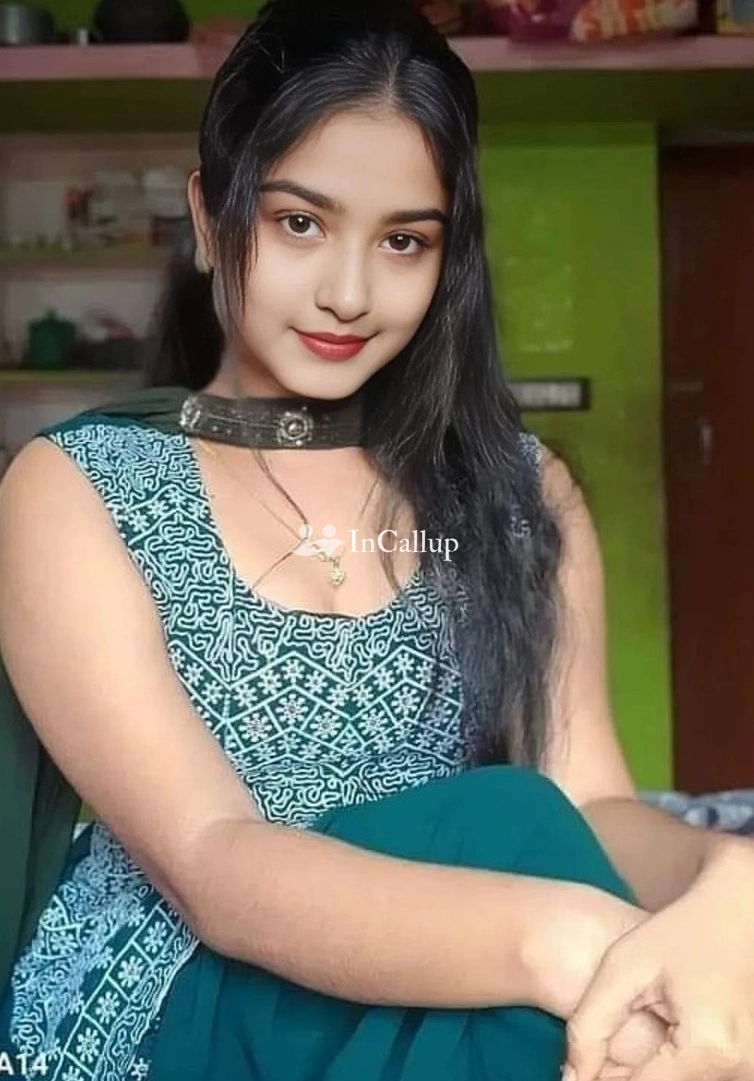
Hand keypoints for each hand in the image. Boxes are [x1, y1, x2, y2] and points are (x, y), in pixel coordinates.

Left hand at [566, 838, 753, 1080]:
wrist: (737, 911)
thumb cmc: (681, 930)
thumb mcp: (623, 968)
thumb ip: (591, 1024)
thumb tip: (572, 1078)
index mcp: (707, 1048)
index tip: (574, 1074)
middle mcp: (738, 1068)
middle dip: (621, 1075)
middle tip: (593, 1052)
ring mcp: (747, 1068)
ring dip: (645, 1069)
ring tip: (624, 1034)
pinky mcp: (746, 1062)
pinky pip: (694, 1074)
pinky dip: (667, 1062)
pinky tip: (652, 1031)